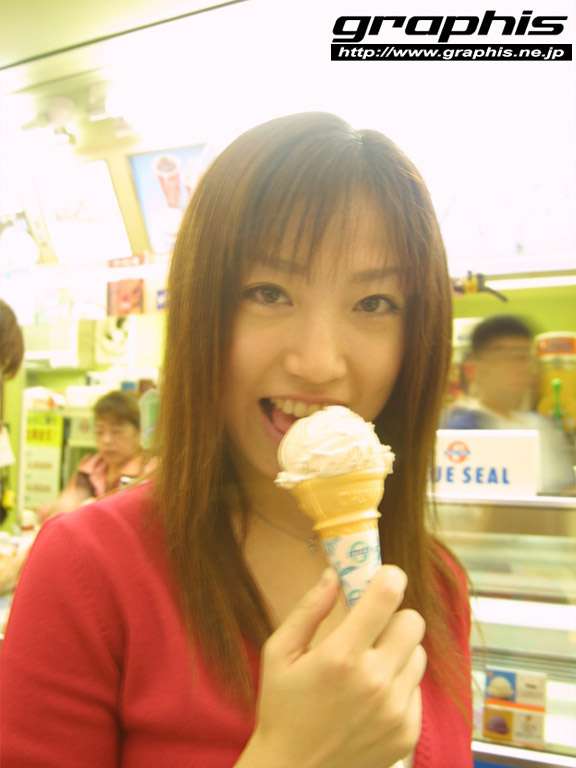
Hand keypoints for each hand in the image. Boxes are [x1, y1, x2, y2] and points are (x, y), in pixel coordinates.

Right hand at [241, 566, 425, 767]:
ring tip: (370, 666)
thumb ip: (309, 610)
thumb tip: (334, 574)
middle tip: (371, 629)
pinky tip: (373, 696)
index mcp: (341, 655)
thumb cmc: (282, 708)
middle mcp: (375, 680)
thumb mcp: (279, 653)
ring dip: (398, 651)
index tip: (383, 577)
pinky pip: (417, 689)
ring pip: (418, 654)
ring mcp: (395, 709)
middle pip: (413, 621)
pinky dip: (400, 684)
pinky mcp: (407, 732)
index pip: (386, 597)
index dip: (389, 578)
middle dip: (393, 617)